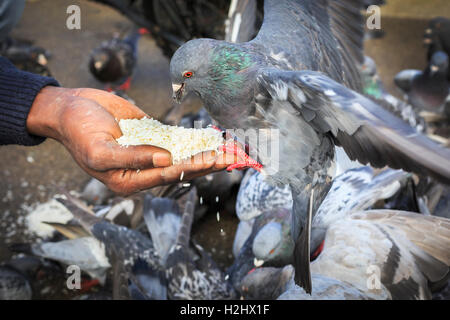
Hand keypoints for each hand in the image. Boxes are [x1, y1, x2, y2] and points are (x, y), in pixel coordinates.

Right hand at [27, 87, 237, 194]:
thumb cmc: (78, 132)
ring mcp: (150, 152)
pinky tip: (214, 138)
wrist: (70, 108)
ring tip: (233, 149)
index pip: (170, 174)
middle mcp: (144, 169)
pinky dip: (195, 139)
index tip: (218, 160)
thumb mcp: (99, 150)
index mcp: (130, 180)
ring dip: (208, 152)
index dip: (196, 167)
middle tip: (237, 157)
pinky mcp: (152, 137)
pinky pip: (177, 140)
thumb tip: (166, 160)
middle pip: (183, 167)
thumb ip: (132, 158)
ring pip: (184, 154)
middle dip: (211, 162)